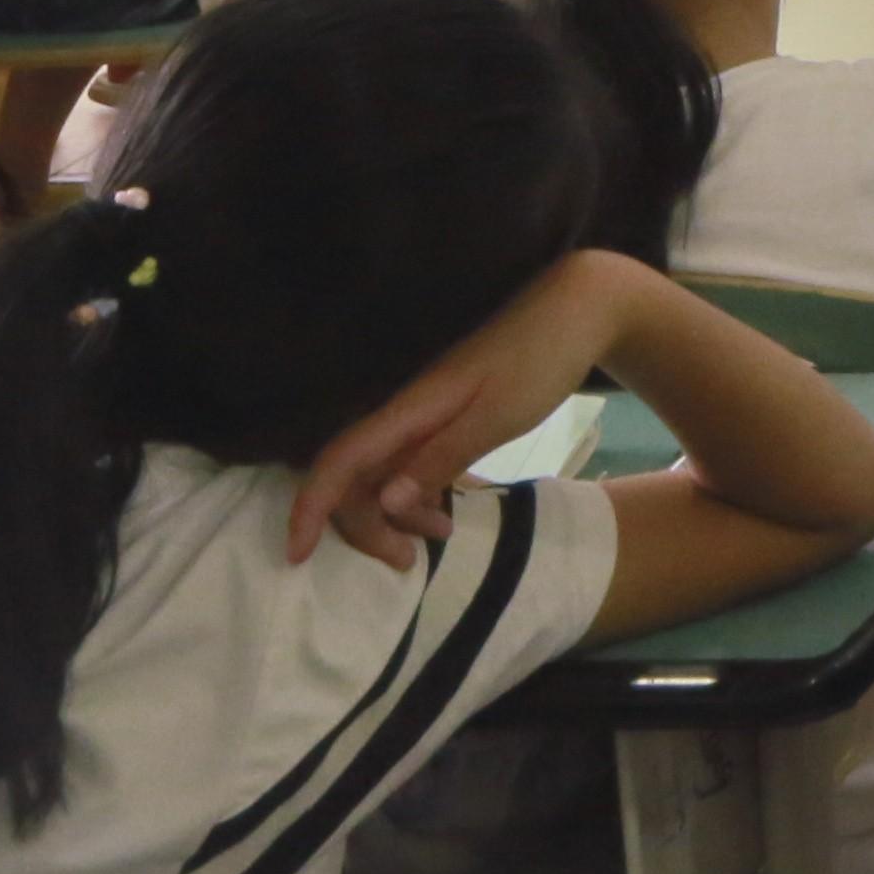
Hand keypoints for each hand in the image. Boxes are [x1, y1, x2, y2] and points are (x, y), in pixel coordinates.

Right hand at [294, 251, 643, 565]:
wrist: (577, 310)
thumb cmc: (540, 359)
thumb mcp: (497, 416)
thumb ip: (441, 457)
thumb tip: (383, 502)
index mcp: (410, 410)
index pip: (340, 460)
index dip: (311, 507)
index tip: (296, 555)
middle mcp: (407, 414)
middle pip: (357, 478)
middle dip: (365, 526)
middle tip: (405, 563)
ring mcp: (426, 416)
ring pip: (385, 475)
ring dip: (397, 514)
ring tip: (439, 538)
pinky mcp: (448, 418)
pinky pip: (413, 465)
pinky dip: (421, 494)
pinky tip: (446, 513)